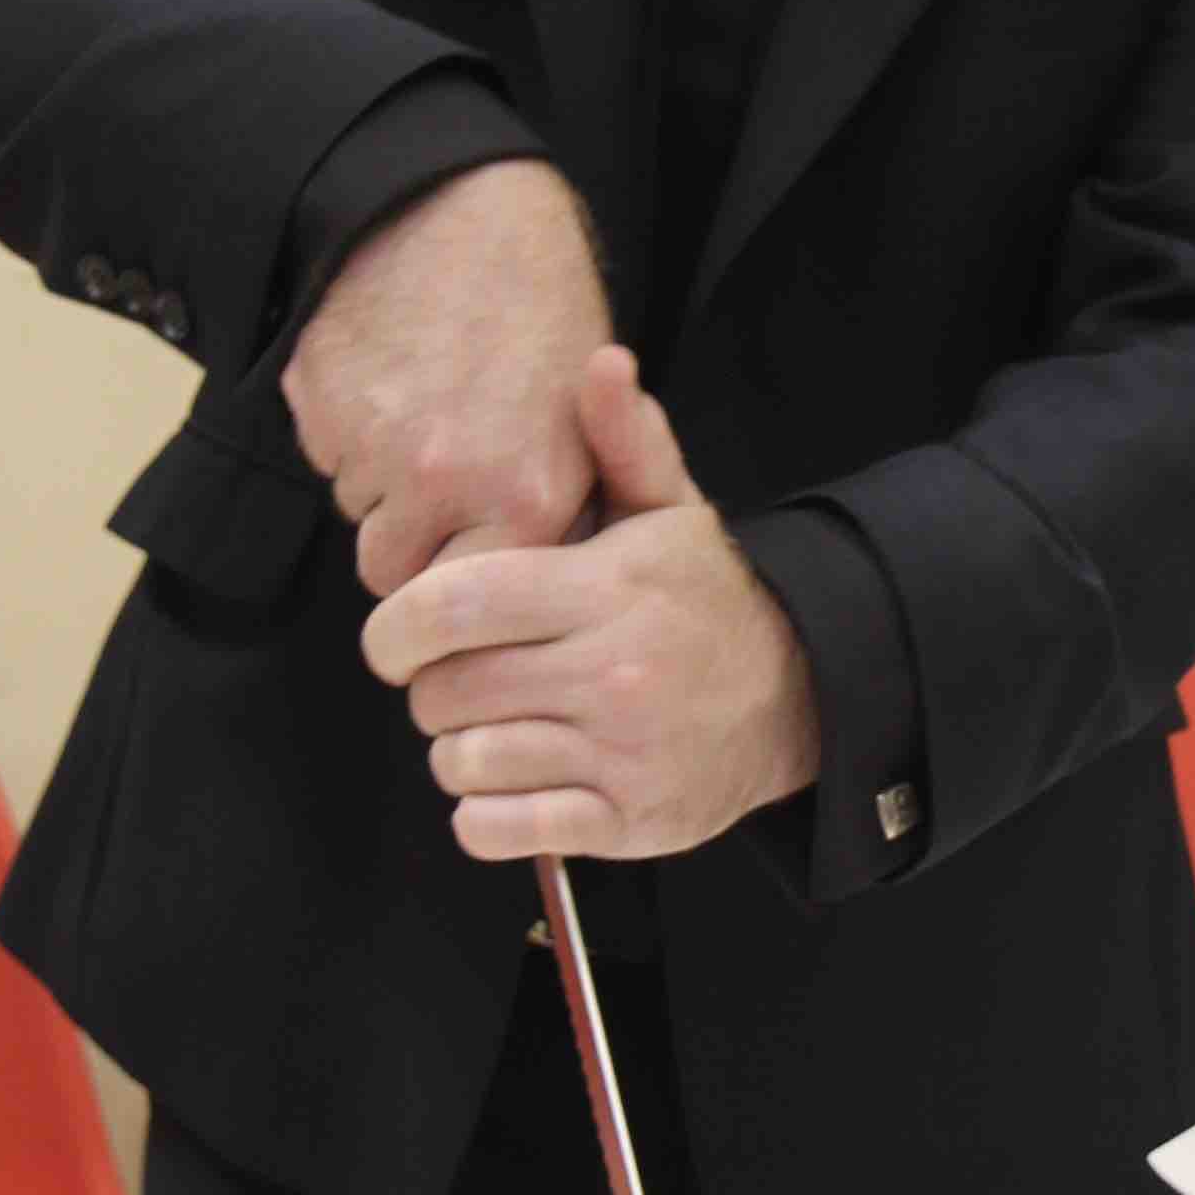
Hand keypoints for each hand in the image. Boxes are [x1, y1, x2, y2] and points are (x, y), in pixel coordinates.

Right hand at [282, 159, 611, 596]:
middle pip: (393, 570)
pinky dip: (345, 428)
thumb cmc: (538, 312)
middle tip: (436, 478)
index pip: (464, 602)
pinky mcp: (318, 406)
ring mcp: (373, 445)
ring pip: (356, 508)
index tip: (460, 559)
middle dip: (407, 538)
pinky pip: (324, 451)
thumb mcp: (580, 422)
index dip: (457, 580)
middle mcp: (446, 484)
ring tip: (422, 404)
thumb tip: (523, 592)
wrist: (459, 213)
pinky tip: (387, 374)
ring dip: (377, 478)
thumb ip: (547, 513)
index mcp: (526, 498)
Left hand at [361, 350, 821, 859]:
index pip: (452, 608)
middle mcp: (613, 672)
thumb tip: (601, 364)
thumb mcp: (670, 510)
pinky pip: (497, 830)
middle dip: (430, 689)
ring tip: (494, 727)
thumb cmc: (707, 598)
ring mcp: (621, 753)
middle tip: (458, 681)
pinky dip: (482, 813)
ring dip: (459, 750)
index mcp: (606, 589)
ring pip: (465, 762)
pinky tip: (509, 782)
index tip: (392, 640)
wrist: (801, 693)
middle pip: (447, 691)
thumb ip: (622, 440)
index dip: (393, 628)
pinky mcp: (627, 821)